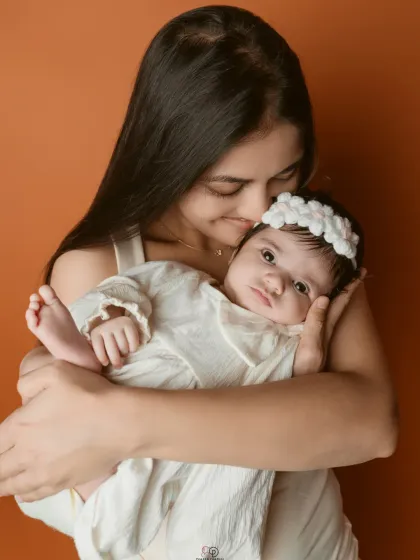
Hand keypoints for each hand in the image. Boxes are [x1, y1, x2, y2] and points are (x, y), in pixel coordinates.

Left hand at [0, 360, 132, 501]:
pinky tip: (22, 489)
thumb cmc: (89, 395)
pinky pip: (30, 496)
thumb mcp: (56, 371)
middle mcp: (25, 454)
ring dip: (4, 481)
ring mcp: (42, 473)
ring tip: (4, 477)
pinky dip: (21, 493)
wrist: (119, 423)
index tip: (2, 440)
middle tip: (2, 458)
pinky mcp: (60, 484)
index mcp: (20, 426)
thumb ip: (29, 381)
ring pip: (9, 485)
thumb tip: (22, 396)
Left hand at [90, 316, 139, 367]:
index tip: (106, 363)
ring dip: (125, 354)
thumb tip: (97, 366)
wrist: (115, 320)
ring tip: (124, 354)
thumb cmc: (106, 337)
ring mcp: (117, 324)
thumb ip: (98, 351)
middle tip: (118, 366)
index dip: (103, 358)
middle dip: (116, 361)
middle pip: (112, 350)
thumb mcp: (99, 342)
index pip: (98, 349)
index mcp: (96, 333)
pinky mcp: (128, 323)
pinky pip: (133, 341)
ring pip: (123, 347)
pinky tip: (131, 349)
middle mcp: (106, 327)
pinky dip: (133, 348)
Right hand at [293, 270, 366, 375]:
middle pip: (337, 305)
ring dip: (335, 296)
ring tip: (339, 283)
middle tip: (353, 272)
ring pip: (329, 311)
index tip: (359, 272)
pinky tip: (318, 304)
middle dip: (345, 288)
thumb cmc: (306, 371)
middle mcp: (324, 330)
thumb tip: (325, 298)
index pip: (340, 303)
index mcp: (326, 328)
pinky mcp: (308, 341)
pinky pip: (318, 317)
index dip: (349, 288)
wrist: (298, 392)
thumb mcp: (310, 347)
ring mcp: (318, 336)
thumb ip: (316, 324)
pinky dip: (321, 307)